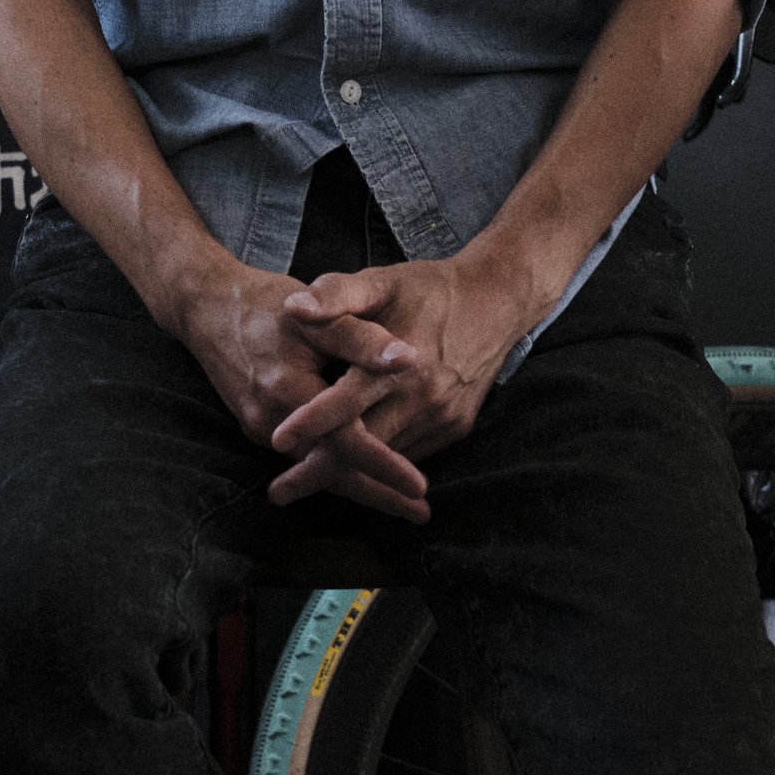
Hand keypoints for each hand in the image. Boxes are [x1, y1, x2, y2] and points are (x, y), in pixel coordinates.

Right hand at [166, 257, 430, 521]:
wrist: (206, 306)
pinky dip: (333, 468)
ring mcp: (260, 428)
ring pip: (317, 468)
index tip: (420, 487)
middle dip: (378, 496)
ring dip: (358, 486)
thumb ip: (362, 339)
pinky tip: (361, 473)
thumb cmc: (266, 304)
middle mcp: (271, 422)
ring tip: (401, 501)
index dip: (384, 466)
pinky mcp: (257, 425)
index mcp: (290, 392)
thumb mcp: (317, 316)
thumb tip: (410, 359)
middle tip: (422, 514)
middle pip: (332, 472)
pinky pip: (303, 456)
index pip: (345, 443)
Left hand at [272, 249, 533, 494]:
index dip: (312, 422)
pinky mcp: (455, 428)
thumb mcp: (383, 282)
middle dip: (318, 472)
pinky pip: (409, 453)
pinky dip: (379, 464)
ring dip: (348, 475)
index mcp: (399, 364)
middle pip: (363, 446)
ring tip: (302, 484)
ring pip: (387, 458)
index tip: (277, 440)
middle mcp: (422, 398)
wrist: (497, 301)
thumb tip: (294, 308)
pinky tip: (350, 470)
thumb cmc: (429, 290)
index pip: (347, 401)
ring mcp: (441, 418)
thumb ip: (337, 295)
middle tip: (278, 492)